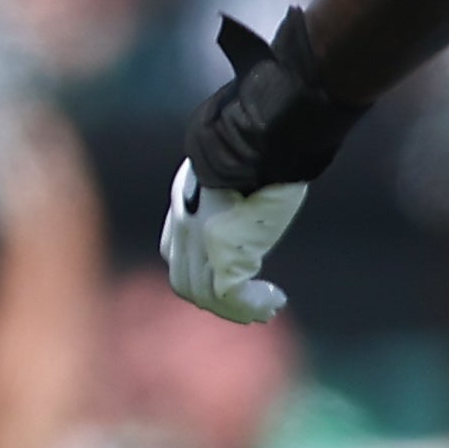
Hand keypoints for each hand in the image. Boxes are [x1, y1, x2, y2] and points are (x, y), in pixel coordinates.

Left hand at [160, 159, 303, 323]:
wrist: (261, 137)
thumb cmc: (263, 144)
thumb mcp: (237, 168)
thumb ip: (233, 188)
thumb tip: (257, 187)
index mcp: (183, 201)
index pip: (175, 254)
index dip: (198, 274)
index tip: (231, 281)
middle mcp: (183, 223)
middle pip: (184, 282)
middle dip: (215, 302)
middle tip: (251, 307)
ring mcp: (198, 240)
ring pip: (205, 295)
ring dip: (238, 310)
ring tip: (268, 307)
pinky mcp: (221, 251)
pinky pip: (229, 296)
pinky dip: (252, 305)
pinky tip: (273, 301)